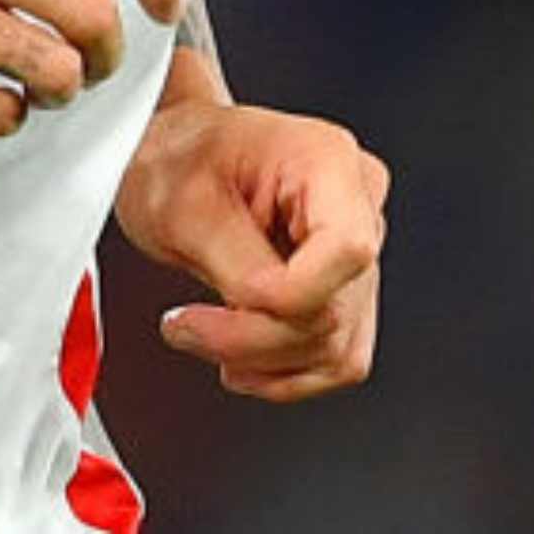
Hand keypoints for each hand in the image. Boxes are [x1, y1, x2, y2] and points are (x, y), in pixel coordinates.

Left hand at [115, 97, 387, 399]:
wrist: (176, 161)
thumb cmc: (178, 160)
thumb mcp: (182, 203)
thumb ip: (233, 259)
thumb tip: (263, 310)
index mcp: (328, 160)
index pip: (346, 250)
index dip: (288, 294)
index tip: (227, 297)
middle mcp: (358, 205)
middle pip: (335, 309)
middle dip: (253, 335)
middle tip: (184, 325)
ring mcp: (357, 254)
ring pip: (337, 347)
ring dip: (264, 361)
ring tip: (203, 335)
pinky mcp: (345, 294)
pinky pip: (335, 359)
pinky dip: (282, 374)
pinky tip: (237, 356)